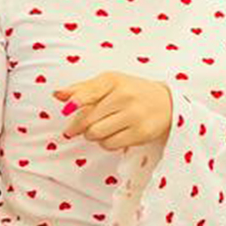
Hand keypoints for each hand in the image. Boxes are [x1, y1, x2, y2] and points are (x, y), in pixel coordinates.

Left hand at [57, 72, 173, 150]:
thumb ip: (83, 89)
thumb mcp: (110, 83)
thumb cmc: (132, 91)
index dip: (75, 102)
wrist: (167, 103)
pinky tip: (114, 134)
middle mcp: (125, 96)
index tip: (66, 110)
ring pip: (96, 134)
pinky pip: (110, 145)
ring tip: (102, 128)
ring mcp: (134, 115)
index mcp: (114, 80)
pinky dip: (106, 143)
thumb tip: (57, 95)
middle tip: (82, 126)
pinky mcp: (141, 133)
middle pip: (88, 120)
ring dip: (94, 135)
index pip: (89, 92)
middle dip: (80, 126)